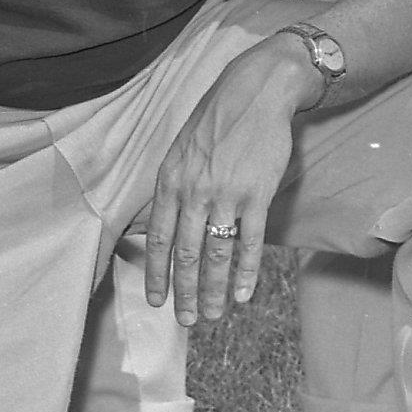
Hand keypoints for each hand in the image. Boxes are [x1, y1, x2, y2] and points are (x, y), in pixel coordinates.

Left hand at [143, 37, 318, 326]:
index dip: (155, 273)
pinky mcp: (256, 193)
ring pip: (216, 254)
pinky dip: (246, 272)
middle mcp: (194, 190)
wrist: (255, 90)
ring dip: (214, 290)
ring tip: (213, 314)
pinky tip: (243, 294)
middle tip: (187, 320)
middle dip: (184, 292)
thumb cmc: (217, 118)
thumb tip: (164, 224)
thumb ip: (173, 185)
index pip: (156, 237)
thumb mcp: (182, 147)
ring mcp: (226, 194)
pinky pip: (250, 242)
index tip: (157, 300)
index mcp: (171, 179)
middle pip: (185, 253)